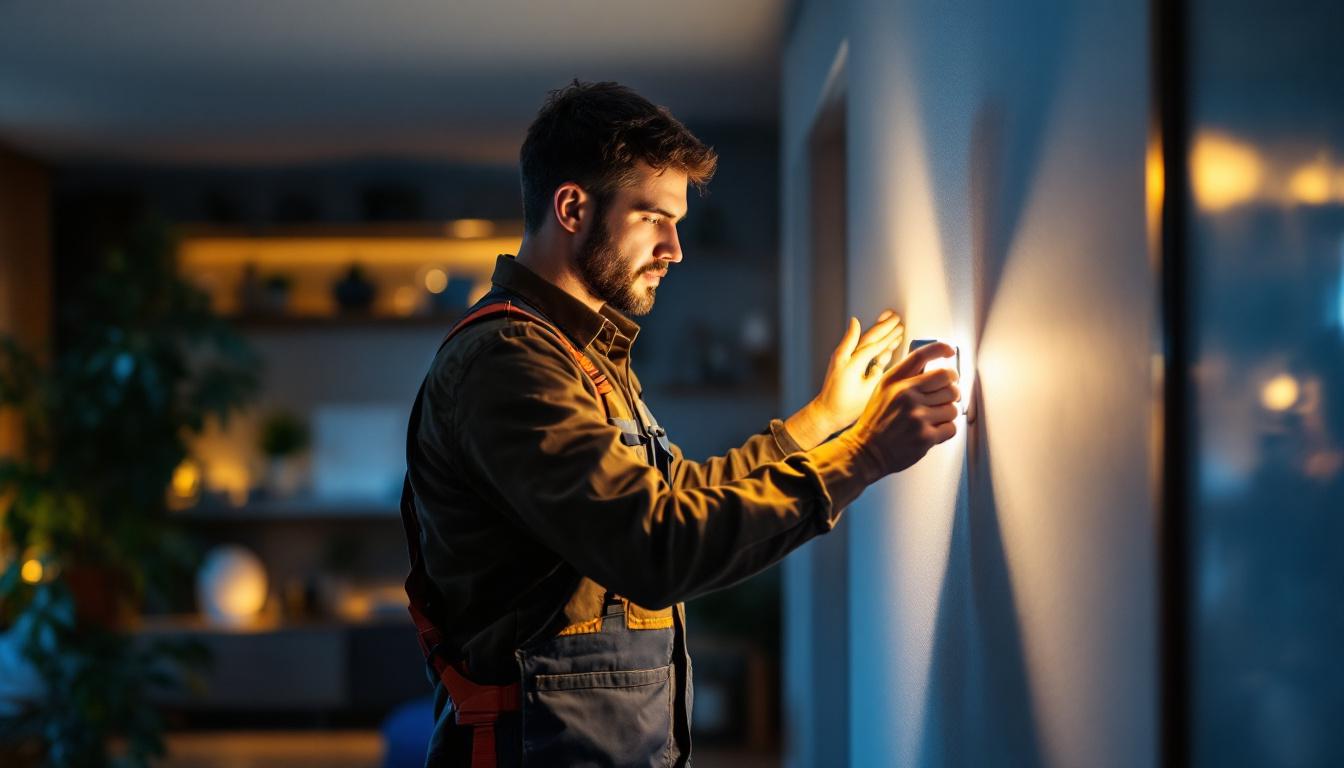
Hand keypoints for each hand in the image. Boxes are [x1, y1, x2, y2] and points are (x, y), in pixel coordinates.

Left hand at [811, 310, 905, 434]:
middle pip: (869, 337)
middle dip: (883, 326)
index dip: (888, 335)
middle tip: (896, 316)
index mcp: (852, 364)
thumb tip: (885, 354)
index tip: (900, 326)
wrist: (827, 412)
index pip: (874, 345)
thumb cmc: (847, 406)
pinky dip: (868, 340)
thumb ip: (877, 371)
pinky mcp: (843, 361)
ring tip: (888, 319)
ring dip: (877, 330)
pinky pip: (859, 347)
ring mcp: (843, 358)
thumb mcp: (867, 391)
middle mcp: (846, 357)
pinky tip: (875, 334)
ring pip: (863, 340)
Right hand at [843, 341, 960, 478]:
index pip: (922, 355)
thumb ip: (905, 377)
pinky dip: (946, 429)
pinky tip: (933, 430)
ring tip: (934, 417)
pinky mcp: (925, 436)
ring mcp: (917, 416)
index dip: (941, 349)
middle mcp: (906, 395)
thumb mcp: (883, 390)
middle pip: (948, 380)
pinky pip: (951, 427)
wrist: (866, 451)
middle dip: (951, 388)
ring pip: (953, 406)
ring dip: (948, 412)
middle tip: (946, 395)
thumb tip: (933, 368)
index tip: (950, 351)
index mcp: (894, 381)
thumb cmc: (876, 421)